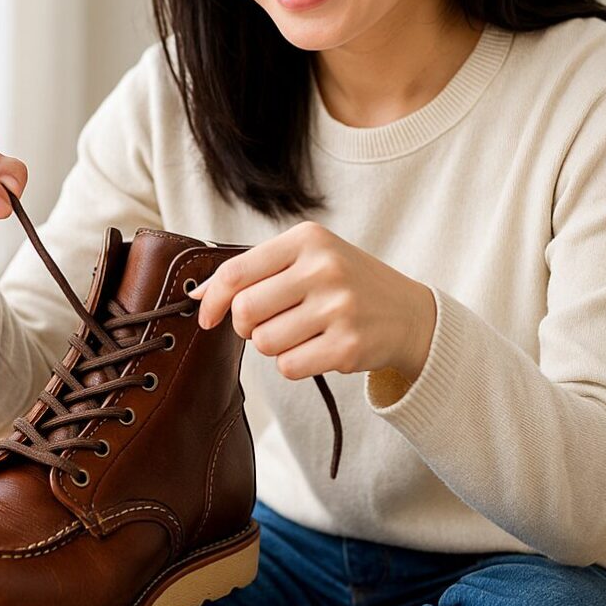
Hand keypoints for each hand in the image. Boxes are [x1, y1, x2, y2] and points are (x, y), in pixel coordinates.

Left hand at [188, 221, 436, 383]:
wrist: (409, 314)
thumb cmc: (344, 284)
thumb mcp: (307, 259)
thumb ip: (255, 272)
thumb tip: (196, 297)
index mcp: (308, 239)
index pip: (237, 272)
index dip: (212, 299)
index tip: (207, 317)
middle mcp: (324, 268)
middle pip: (245, 312)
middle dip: (248, 325)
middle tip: (271, 322)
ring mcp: (339, 307)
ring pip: (265, 343)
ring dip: (274, 345)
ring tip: (302, 332)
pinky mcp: (348, 346)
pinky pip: (288, 367)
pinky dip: (294, 363)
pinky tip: (318, 348)